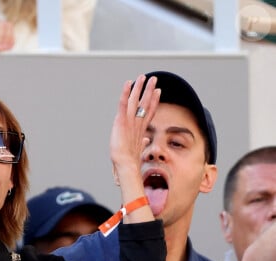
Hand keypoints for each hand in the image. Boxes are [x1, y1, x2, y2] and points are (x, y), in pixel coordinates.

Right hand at [108, 74, 159, 223]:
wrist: (124, 164)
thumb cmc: (128, 161)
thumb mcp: (138, 150)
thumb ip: (142, 143)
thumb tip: (147, 141)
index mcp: (138, 129)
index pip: (148, 112)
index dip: (153, 102)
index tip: (158, 92)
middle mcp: (133, 123)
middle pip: (142, 103)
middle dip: (147, 90)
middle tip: (152, 78)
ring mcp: (127, 121)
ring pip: (135, 101)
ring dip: (140, 88)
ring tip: (144, 76)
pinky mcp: (120, 122)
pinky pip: (124, 104)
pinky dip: (126, 94)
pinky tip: (128, 84)